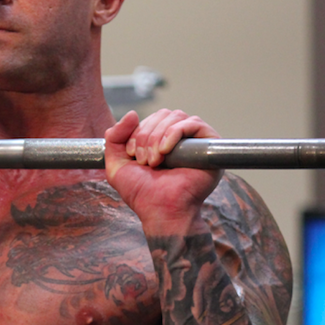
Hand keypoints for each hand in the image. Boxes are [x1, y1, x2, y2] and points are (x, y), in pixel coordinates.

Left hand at [104, 109, 221, 236]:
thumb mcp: (117, 164)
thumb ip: (114, 138)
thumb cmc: (142, 193)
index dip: (137, 131)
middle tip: (144, 161)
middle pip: (163, 114)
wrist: (161, 211)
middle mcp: (180, 139)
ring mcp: (196, 141)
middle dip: (146, 135)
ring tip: (155, 161)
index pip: (151, 118)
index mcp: (161, 140)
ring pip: (175, 117)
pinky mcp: (210, 145)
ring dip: (158, 137)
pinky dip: (174, 133)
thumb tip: (132, 113)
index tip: (132, 155)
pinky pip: (193, 123)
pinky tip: (166, 152)